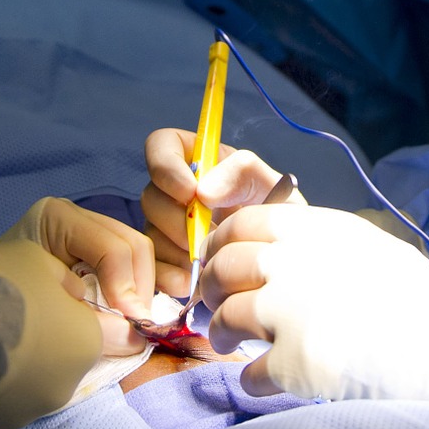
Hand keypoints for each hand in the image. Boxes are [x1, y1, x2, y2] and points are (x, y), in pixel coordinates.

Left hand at [0, 197, 152, 355]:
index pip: (111, 248)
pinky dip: (145, 287)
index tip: (130, 325)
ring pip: (138, 254)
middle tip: (139, 326)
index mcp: (57, 218)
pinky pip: (132, 265)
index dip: (126, 288)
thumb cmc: (2, 305)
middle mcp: (77, 218)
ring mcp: (89, 232)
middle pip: (132, 245)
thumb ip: (87, 318)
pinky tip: (156, 304)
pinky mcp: (97, 253)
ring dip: (147, 289)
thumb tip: (135, 338)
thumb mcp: (44, 304)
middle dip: (140, 288)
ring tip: (143, 320)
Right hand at [142, 128, 304, 296]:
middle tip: (208, 237)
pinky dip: (168, 276)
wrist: (278, 258)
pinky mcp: (166, 259)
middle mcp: (175, 191)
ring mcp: (167, 226)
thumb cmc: (276, 214)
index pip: (161, 145)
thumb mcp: (270, 185)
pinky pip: (152, 266)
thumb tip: (203, 191)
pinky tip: (190, 284)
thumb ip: (242, 172)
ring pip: (150, 233)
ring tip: (209, 263)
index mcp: (198, 159)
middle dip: (177, 220)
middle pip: (151, 196)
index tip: (190, 192)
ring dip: (176, 251)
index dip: (166, 167)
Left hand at [200, 203, 428, 401]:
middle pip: (224, 268)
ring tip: (228, 341)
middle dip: (210, 287)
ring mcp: (291, 314)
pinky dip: (251, 378)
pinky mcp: (295, 364)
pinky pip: (249, 372)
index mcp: (315, 231)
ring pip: (226, 317)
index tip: (217, 259)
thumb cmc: (419, 301)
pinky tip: (262, 380)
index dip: (220, 242)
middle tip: (212, 304)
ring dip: (220, 331)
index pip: (242, 223)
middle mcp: (295, 264)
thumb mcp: (367, 247)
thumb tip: (271, 250)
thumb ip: (317, 243)